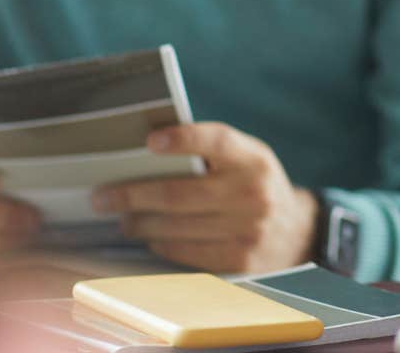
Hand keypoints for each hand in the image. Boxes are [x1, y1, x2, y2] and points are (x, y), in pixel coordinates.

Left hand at [92, 122, 318, 273]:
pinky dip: (160, 243)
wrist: (297, 233)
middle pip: (179, 194)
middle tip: (102, 197)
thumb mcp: (247, 160)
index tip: (150, 141)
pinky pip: (184, 253)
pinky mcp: (238, 260)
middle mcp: (253, 194)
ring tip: (121, 218)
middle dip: (132, 195)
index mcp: (254, 160)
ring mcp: (246, 230)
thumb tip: (148, 150)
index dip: (184, 139)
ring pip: (175, 227)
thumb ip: (211, 153)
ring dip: (139, 223)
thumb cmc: (255, 186)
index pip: (218, 141)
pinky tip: (149, 236)